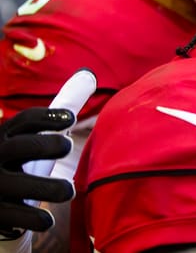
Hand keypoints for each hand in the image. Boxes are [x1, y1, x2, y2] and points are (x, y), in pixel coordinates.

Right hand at [0, 70, 95, 239]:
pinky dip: (33, 218)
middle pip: (19, 146)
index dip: (46, 118)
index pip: (24, 122)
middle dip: (45, 146)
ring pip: (18, 184)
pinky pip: (13, 215)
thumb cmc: (18, 158)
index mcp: (5, 135)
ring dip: (47, 187)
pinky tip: (47, 219)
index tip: (70, 118)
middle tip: (66, 146)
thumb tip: (88, 75)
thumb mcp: (30, 132)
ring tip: (67, 189)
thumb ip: (59, 107)